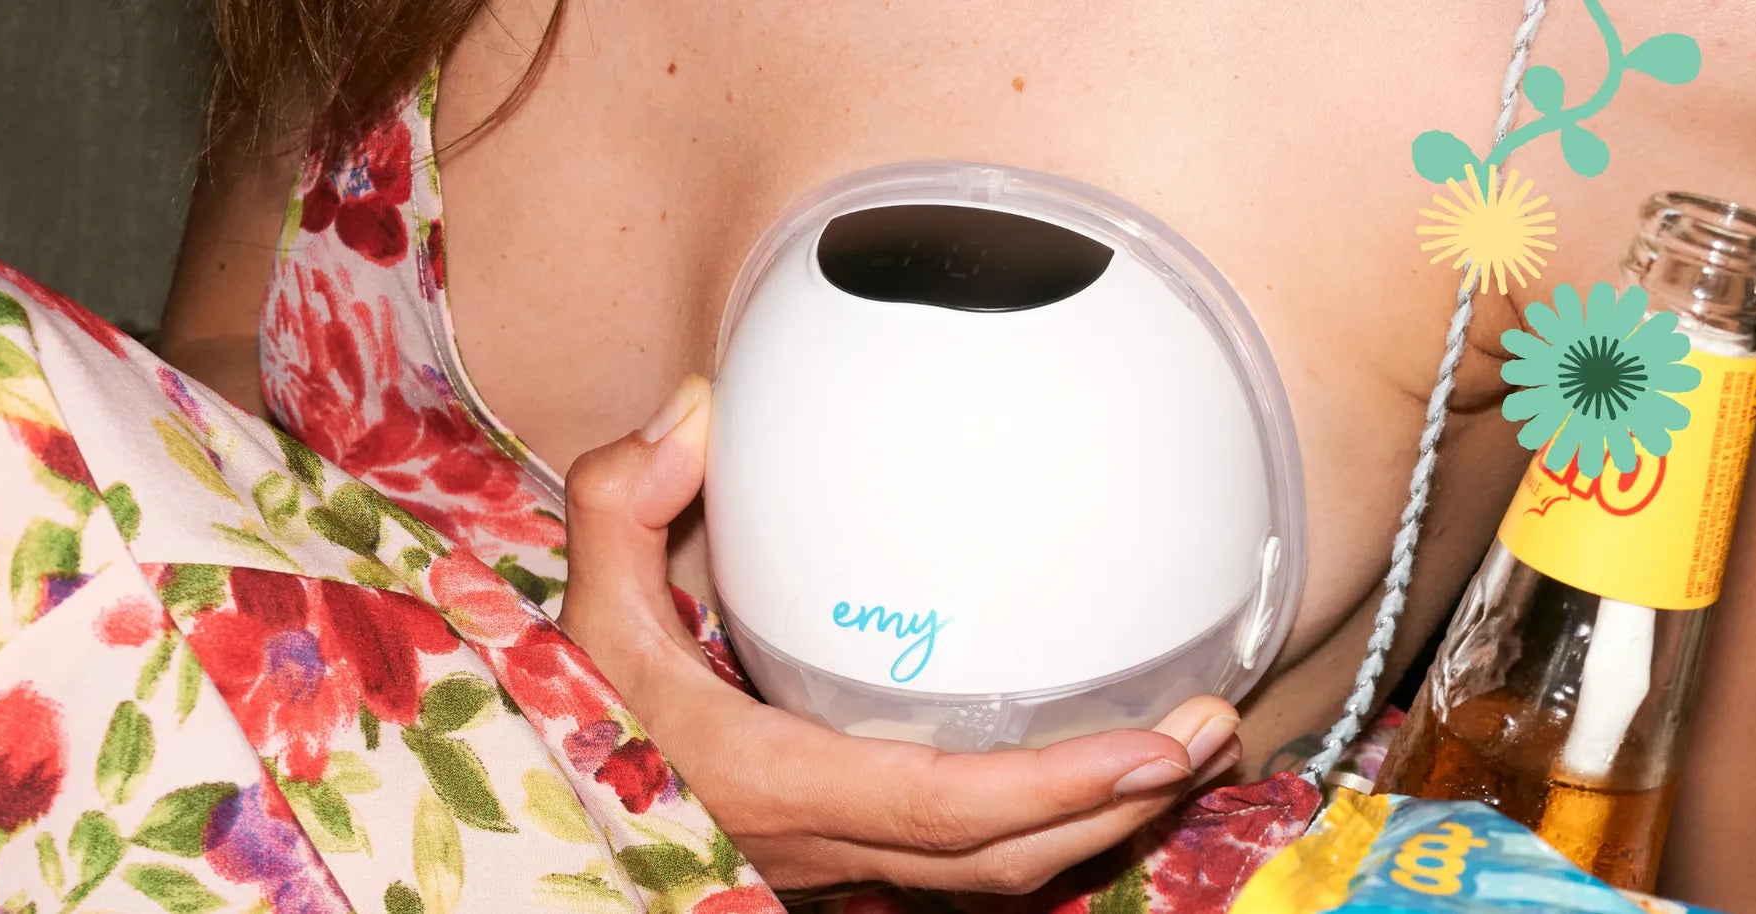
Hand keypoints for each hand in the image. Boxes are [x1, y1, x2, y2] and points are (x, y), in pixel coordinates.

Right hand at [557, 375, 1242, 893]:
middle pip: (1002, 860)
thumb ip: (621, 503)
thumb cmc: (569, 722)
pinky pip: (967, 869)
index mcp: (773, 786)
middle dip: (1119, 806)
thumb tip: (697, 410)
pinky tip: (1097, 780)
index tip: (1155, 745)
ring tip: (1186, 752)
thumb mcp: (579, 612)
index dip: (1060, 787)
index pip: (945, 808)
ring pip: (995, 879)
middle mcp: (822, 849)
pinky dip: (1046, 832)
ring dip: (1100, 825)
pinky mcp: (846, 868)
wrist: (544, 833)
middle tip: (1211, 729)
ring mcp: (838, 869)